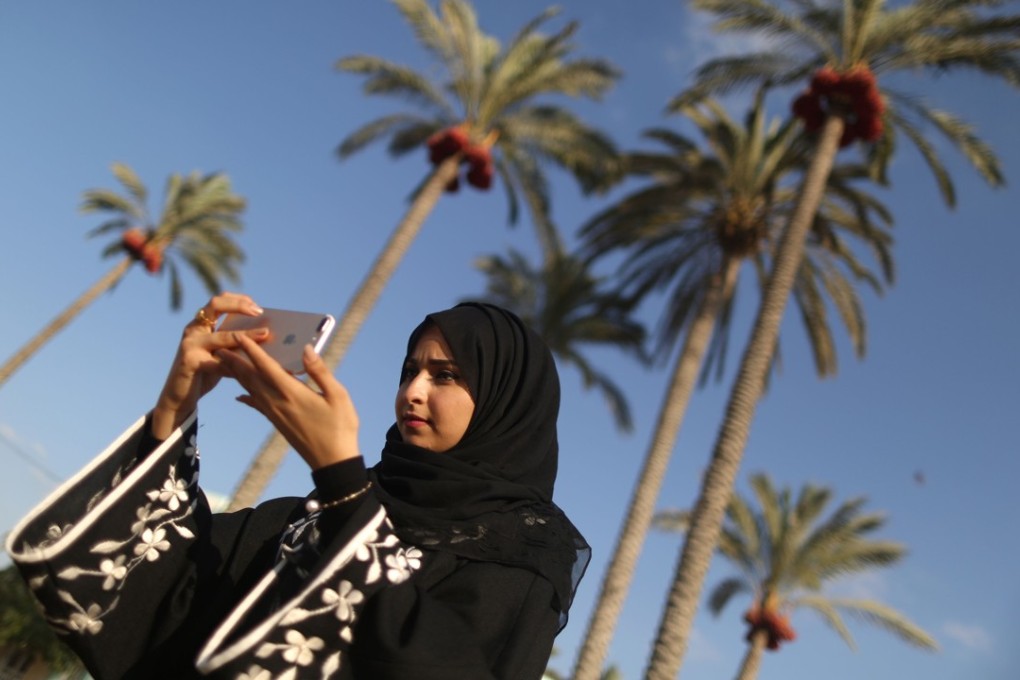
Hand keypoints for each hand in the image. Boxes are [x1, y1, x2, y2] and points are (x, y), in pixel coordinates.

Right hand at [151, 292, 266, 438]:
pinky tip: (250, 370)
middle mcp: (193, 329)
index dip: (238, 300)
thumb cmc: (204, 373)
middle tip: (259, 312)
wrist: (179, 396)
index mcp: (200, 324)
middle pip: (215, 305)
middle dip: (239, 305)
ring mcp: (189, 344)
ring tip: (264, 335)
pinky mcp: (189, 362)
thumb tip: (265, 336)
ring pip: (221, 336)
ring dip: (245, 336)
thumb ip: (234, 343)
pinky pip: (217, 362)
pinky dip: (235, 366)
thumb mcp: (220, 354)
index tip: (257, 307)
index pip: (218, 301)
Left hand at [217, 335, 359, 469]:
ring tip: (225, 363)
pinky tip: (240, 395)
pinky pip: (257, 405)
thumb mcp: (338, 396)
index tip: (238, 336)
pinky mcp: (277, 423)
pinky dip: (246, 397)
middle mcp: (278, 402)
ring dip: (237, 375)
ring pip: (250, 390)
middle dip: (235, 361)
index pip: (266, 366)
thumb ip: (319, 371)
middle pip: (251, 377)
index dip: (251, 350)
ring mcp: (275, 414)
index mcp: (292, 392)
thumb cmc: (340, 427)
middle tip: (219, 346)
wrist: (332, 462)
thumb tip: (306, 349)